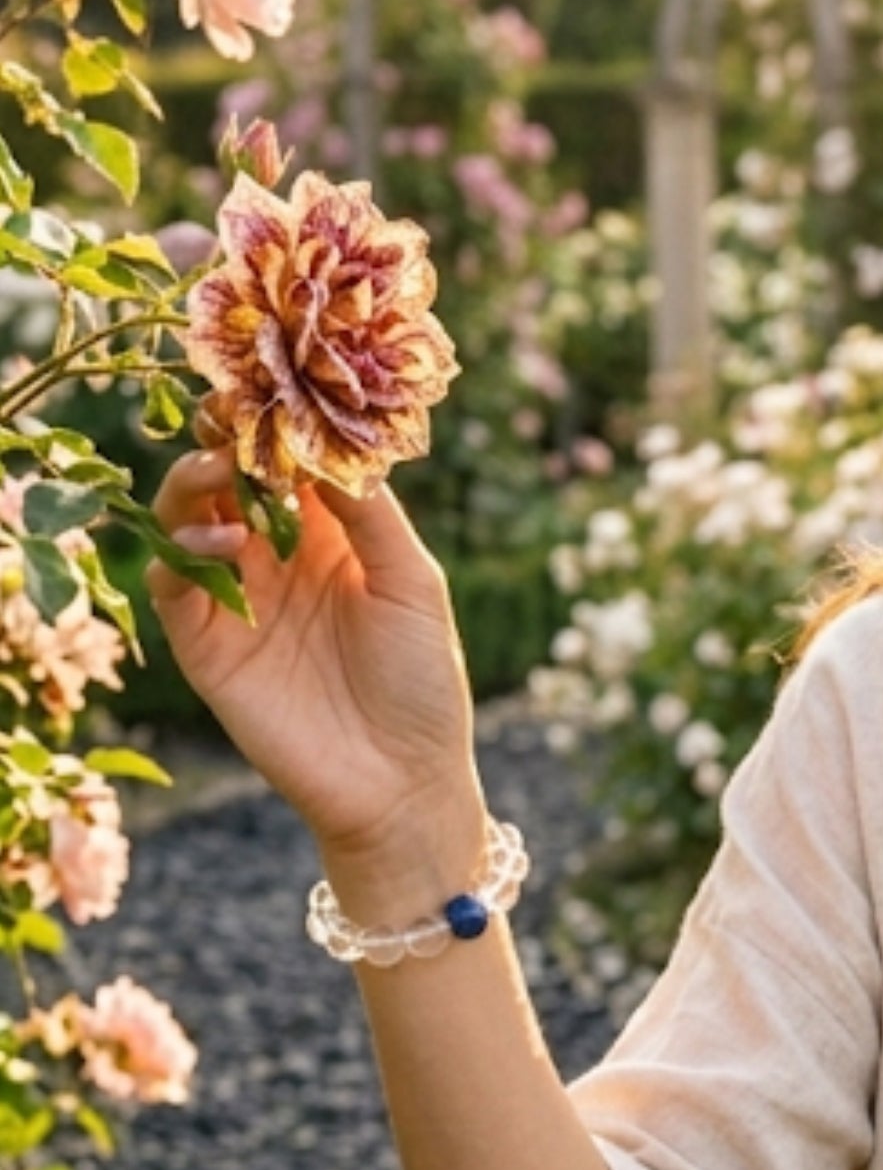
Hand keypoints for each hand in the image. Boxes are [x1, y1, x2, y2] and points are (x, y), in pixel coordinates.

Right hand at [148, 448, 483, 871]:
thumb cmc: (424, 684)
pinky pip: (172, 583)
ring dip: (193, 485)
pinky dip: (183, 550)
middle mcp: (277, 558)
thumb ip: (371, 514)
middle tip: (226, 415)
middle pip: (227, 479)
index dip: (273, 422)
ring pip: (188, 519)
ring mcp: (238, 600)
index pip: (286, 460)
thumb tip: (328, 441)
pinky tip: (224, 541)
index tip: (269, 384)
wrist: (402, 785)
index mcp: (331, 535)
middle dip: (223, 441)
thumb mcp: (413, 584)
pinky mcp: (207, 647)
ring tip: (218, 471)